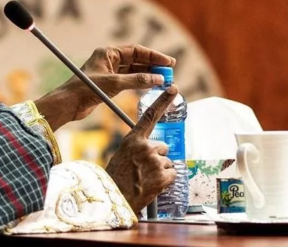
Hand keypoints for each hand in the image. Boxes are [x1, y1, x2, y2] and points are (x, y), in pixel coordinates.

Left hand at [34, 44, 174, 130]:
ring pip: (133, 70)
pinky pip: (129, 79)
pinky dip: (140, 82)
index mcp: (108, 53)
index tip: (169, 62)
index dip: (154, 55)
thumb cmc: (86, 90)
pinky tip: (151, 85)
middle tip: (170, 71)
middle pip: (136, 59)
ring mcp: (109, 71)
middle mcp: (109, 59)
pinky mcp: (109, 83)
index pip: (136, 50)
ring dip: (148, 74)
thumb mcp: (114, 84)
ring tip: (163, 79)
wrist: (69, 103)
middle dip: (153, 64)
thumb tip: (158, 79)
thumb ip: (137, 81)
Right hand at [105, 84, 178, 212]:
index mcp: (133, 139)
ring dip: (160, 170)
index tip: (173, 88)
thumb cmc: (116, 177)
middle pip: (163, 147)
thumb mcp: (123, 155)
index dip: (163, 100)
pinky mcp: (163, 176)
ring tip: (145, 179)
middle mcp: (146, 147)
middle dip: (157, 157)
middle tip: (143, 169)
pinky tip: (152, 185)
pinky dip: (165, 181)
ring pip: (167, 162)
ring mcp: (155, 161)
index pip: (150, 115)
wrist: (114, 199)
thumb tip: (157, 149)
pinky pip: (172, 174)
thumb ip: (139, 147)